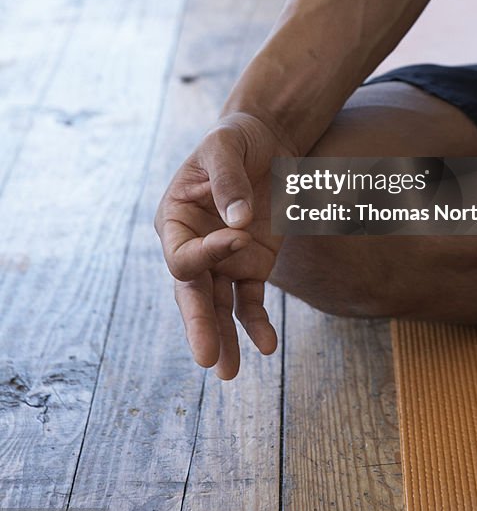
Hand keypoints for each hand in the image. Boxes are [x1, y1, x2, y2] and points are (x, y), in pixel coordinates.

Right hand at [154, 112, 294, 378]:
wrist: (266, 138)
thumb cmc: (236, 139)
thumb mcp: (226, 146)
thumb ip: (228, 180)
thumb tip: (241, 222)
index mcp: (175, 220)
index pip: (183, 255)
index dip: (208, 254)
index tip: (240, 236)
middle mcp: (195, 246)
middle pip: (192, 293)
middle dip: (200, 325)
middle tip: (206, 358)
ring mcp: (224, 259)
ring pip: (218, 307)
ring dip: (224, 338)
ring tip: (227, 372)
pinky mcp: (252, 265)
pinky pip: (250, 300)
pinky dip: (256, 323)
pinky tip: (266, 346)